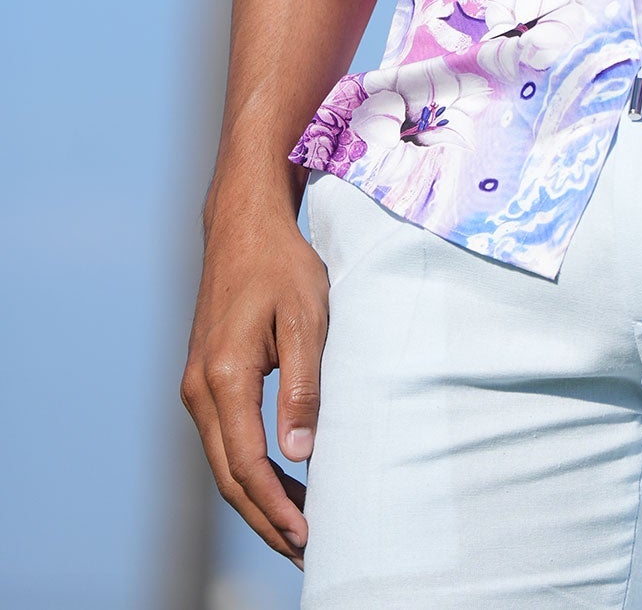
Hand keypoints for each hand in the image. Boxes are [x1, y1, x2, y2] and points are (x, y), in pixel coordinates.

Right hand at [180, 192, 328, 565]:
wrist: (243, 223)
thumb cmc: (281, 263)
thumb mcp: (306, 316)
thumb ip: (303, 385)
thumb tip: (299, 452)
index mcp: (222, 377)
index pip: (245, 465)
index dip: (276, 507)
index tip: (308, 537)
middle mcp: (198, 390)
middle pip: (228, 478)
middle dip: (266, 521)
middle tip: (308, 553)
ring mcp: (196, 387)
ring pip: (223, 465)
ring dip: (258, 501)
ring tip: (300, 531)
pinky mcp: (205, 381)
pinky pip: (224, 442)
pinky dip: (249, 473)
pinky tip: (282, 484)